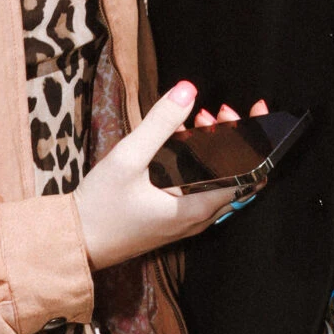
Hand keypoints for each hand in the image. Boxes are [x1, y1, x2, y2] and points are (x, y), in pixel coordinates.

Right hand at [75, 83, 242, 268]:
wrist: (75, 244)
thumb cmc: (99, 207)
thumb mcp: (127, 159)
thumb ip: (159, 123)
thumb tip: (188, 89)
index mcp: (197, 207)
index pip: (249, 174)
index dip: (258, 141)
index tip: (254, 112)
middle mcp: (200, 219)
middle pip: (238, 176)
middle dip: (234, 138)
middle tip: (217, 111)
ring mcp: (189, 222)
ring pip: (220, 182)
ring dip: (217, 150)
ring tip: (198, 121)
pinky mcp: (176, 220)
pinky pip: (204, 190)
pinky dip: (203, 164)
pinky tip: (182, 144)